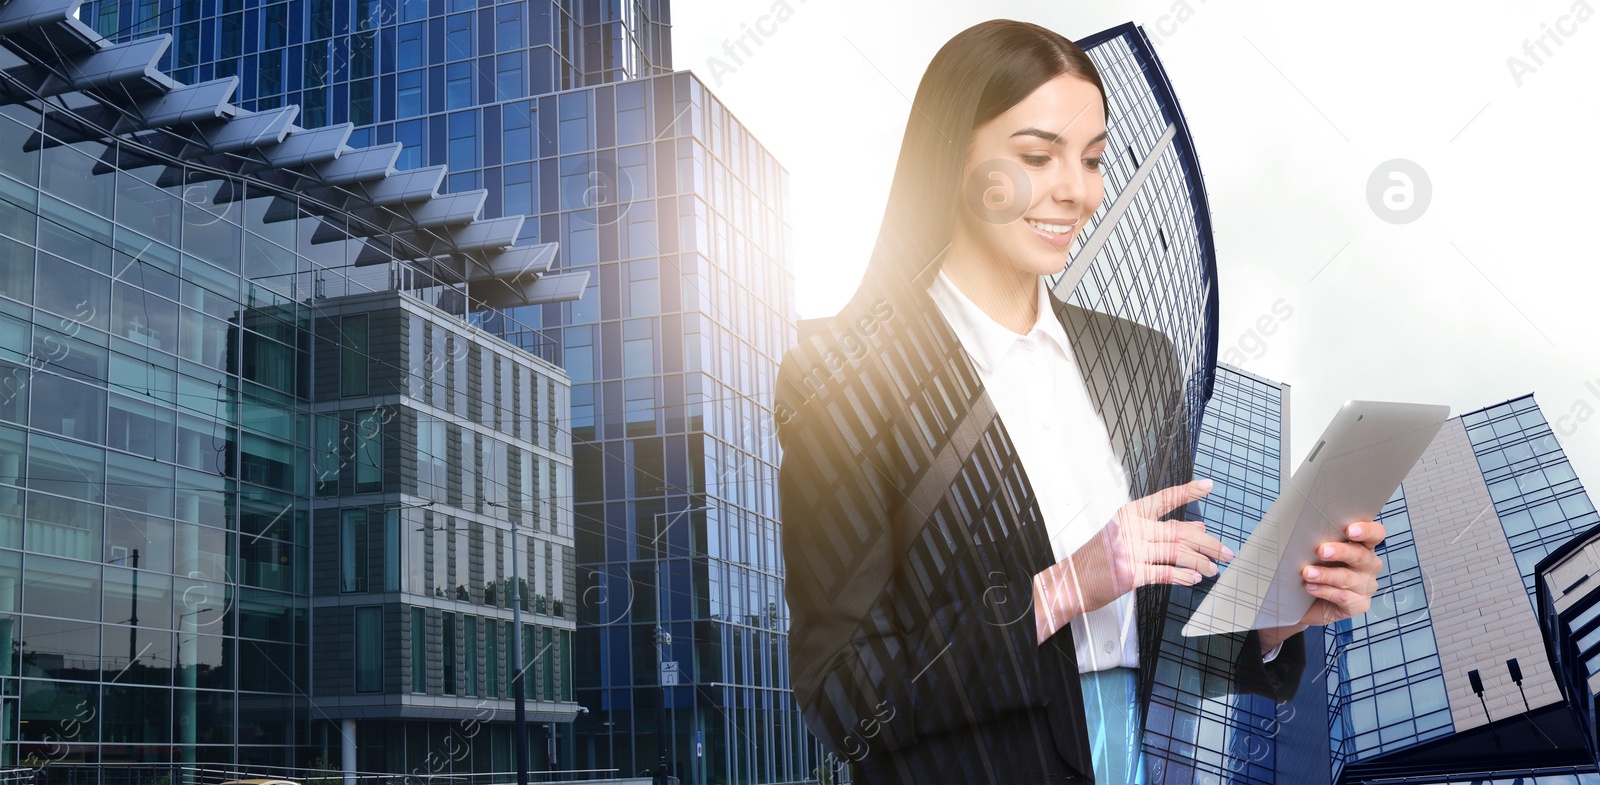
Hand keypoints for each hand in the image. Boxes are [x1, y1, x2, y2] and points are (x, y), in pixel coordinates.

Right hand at [1033, 478, 1232, 643]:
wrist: (1070, 582)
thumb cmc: (1095, 560)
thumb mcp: (1122, 536)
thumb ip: (1156, 531)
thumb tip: (1194, 530)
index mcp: (1128, 515)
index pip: (1163, 499)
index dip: (1187, 492)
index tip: (1207, 486)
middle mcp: (1131, 529)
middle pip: (1179, 531)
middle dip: (1208, 543)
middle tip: (1225, 551)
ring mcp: (1130, 551)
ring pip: (1177, 552)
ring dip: (1201, 562)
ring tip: (1214, 568)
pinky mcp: (1130, 573)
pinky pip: (1165, 572)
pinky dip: (1184, 576)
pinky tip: (1194, 578)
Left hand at [1257, 520, 1386, 651]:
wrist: (1306, 602)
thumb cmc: (1315, 569)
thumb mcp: (1317, 552)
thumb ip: (1319, 540)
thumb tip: (1303, 530)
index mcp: (1363, 546)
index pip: (1376, 534)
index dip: (1367, 530)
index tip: (1350, 530)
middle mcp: (1369, 565)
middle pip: (1361, 555)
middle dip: (1340, 551)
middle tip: (1321, 551)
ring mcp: (1366, 586)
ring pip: (1348, 578)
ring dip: (1325, 574)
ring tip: (1307, 573)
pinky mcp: (1359, 604)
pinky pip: (1343, 596)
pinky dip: (1324, 590)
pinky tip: (1310, 587)